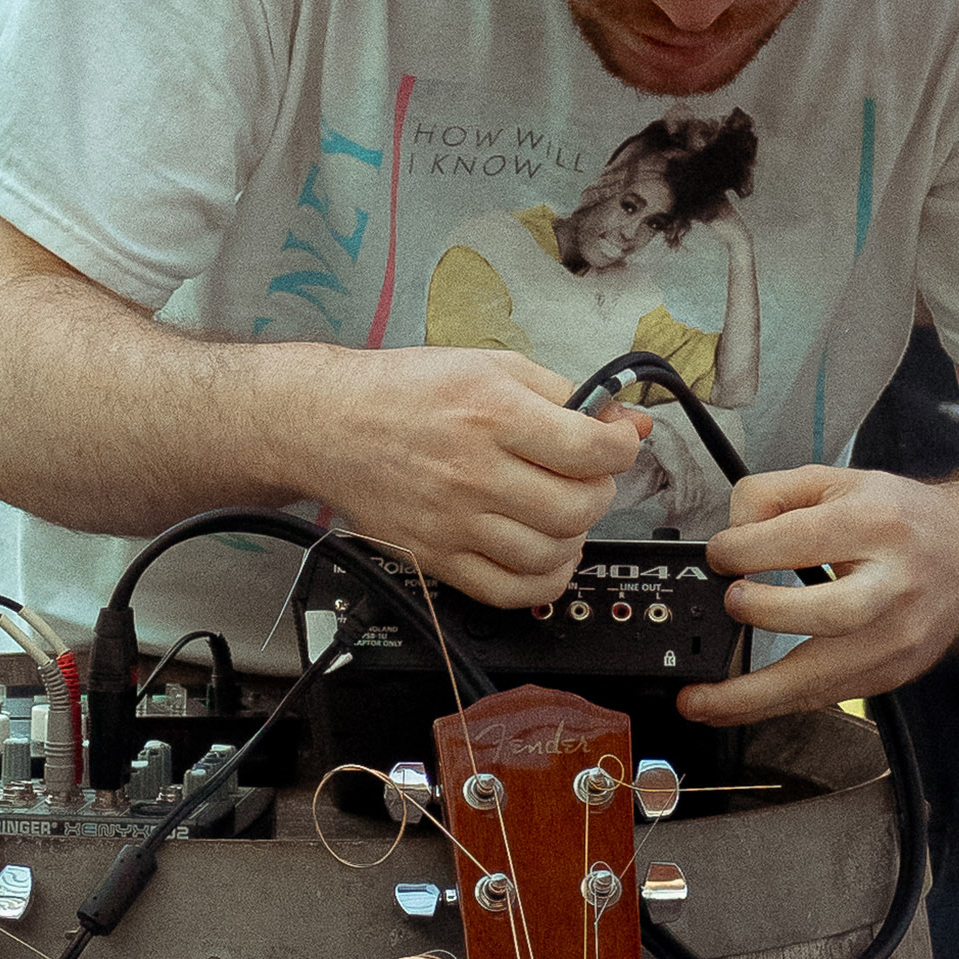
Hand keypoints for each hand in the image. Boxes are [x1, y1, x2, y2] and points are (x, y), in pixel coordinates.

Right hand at [296, 350, 645, 608]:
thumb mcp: (491, 367)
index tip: (619, 444)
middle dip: (600, 492)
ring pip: (550, 553)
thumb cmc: (406, 392)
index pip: (588, 448)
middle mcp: (472, 471)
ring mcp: (453, 521)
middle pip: (577, 505)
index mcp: (491, 413)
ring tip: (564, 514)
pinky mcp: (435, 556)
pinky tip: (547, 556)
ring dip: (576, 536)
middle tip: (587, 478)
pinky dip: (544, 582)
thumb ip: (565, 392)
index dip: (622, 447)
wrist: (331, 425)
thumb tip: (627, 422)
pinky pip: (508, 591)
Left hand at [681, 463, 958, 726]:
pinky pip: (827, 697)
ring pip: (823, 677)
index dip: (744, 551)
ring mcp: (898, 637)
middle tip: (729, 607)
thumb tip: (727, 535)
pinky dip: (776, 705)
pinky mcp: (894, 673)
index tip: (718, 557)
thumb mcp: (839, 481)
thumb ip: (773, 494)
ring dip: (751, 697)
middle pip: (827, 612)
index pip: (800, 540)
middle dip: (766, 614)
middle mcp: (895, 584)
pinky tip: (736, 707)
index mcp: (878, 524)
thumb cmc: (900, 520)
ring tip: (698, 702)